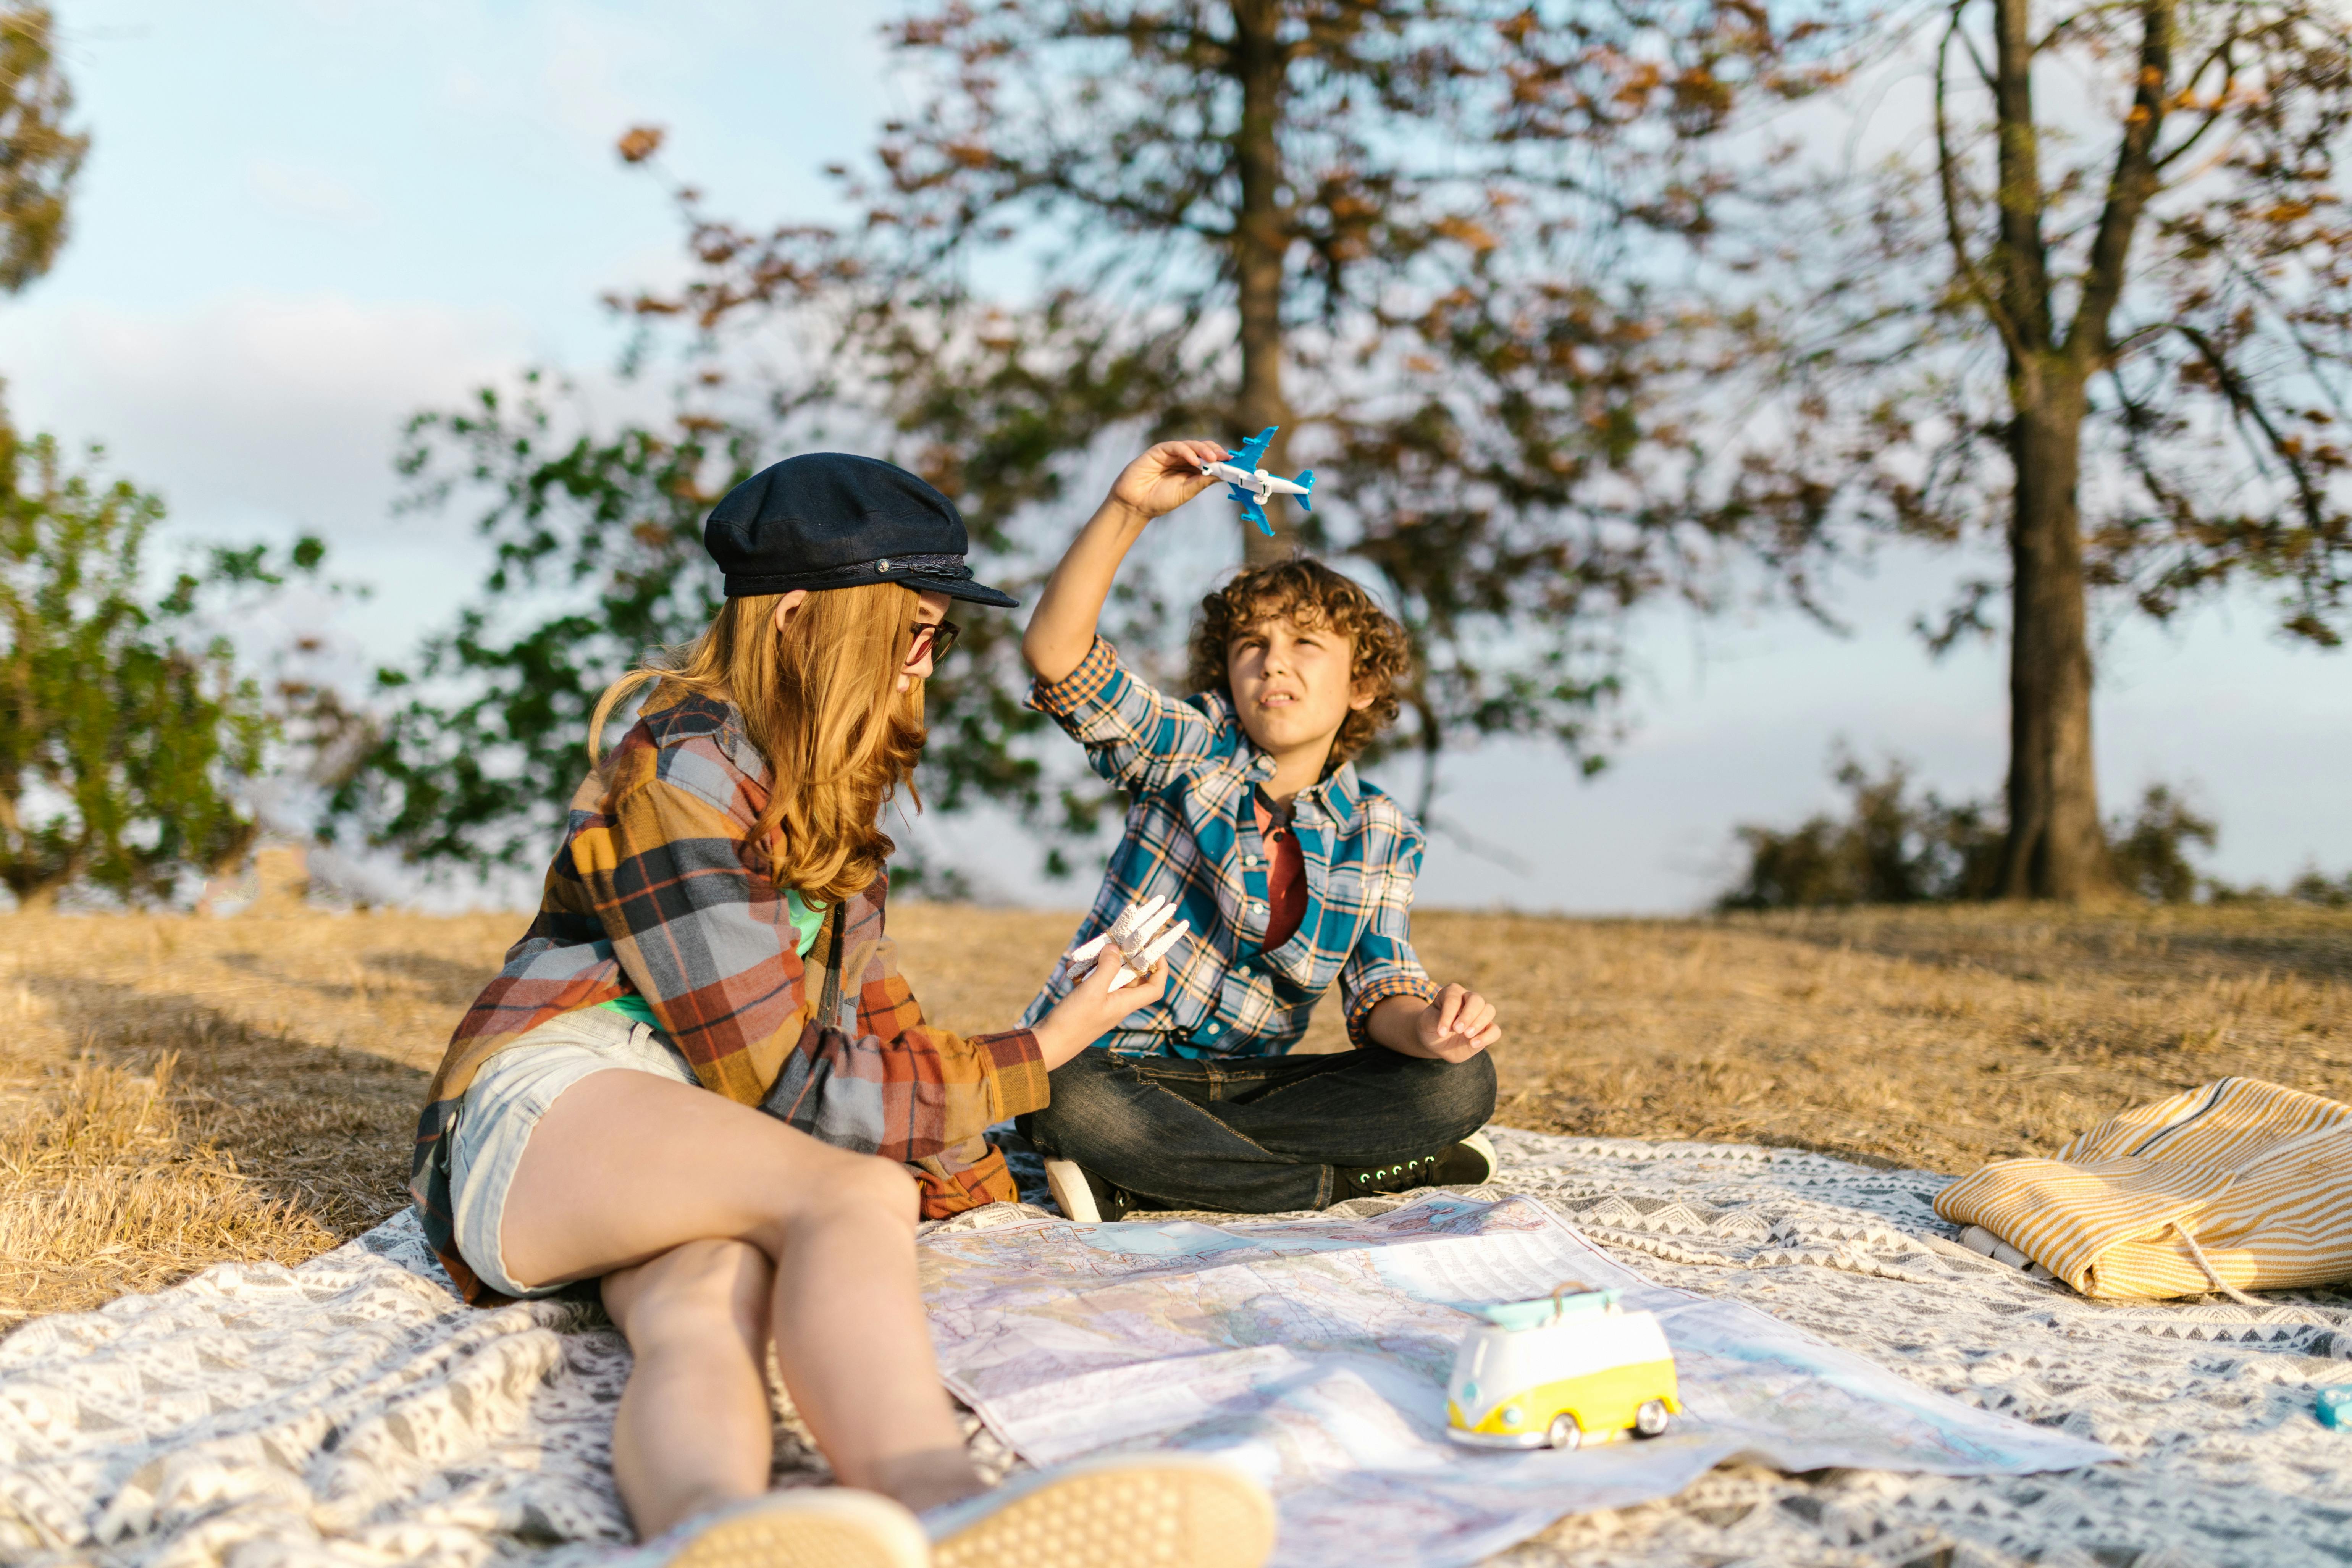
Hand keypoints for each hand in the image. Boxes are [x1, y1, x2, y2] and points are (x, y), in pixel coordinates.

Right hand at [1031, 947, 1168, 1069]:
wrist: (1047, 1044)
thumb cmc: (1073, 1022)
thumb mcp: (1092, 991)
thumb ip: (1107, 968)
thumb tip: (1115, 948)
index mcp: (1125, 1004)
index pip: (1155, 987)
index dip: (1160, 968)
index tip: (1154, 949)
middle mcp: (1116, 1003)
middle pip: (1131, 976)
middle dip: (1123, 957)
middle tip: (1113, 940)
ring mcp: (1101, 1003)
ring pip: (1109, 976)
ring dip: (1099, 962)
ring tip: (1086, 952)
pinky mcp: (1085, 1002)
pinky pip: (1091, 981)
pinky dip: (1083, 971)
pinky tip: (1071, 965)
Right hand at [1106, 440, 1227, 522]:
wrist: (1135, 504)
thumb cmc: (1159, 499)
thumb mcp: (1186, 491)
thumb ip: (1202, 481)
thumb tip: (1223, 474)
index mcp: (1191, 469)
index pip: (1209, 459)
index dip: (1221, 459)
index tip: (1233, 463)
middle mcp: (1183, 459)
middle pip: (1203, 449)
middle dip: (1216, 452)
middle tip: (1226, 458)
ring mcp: (1171, 454)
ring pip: (1192, 445)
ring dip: (1204, 450)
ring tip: (1213, 459)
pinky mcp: (1159, 450)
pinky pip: (1176, 446)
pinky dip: (1187, 451)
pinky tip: (1195, 461)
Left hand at [1368, 984, 1498, 1062]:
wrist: (1436, 1042)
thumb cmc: (1430, 1027)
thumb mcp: (1426, 1023)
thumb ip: (1436, 1020)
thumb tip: (1453, 1028)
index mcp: (1452, 993)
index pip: (1453, 999)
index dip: (1448, 1015)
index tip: (1441, 1032)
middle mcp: (1468, 999)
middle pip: (1476, 999)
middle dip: (1468, 1015)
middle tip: (1457, 1030)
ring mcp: (1480, 1014)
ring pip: (1489, 1010)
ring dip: (1479, 1023)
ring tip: (1466, 1036)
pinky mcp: (1486, 1029)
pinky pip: (1495, 1030)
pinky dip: (1487, 1037)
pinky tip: (1473, 1044)